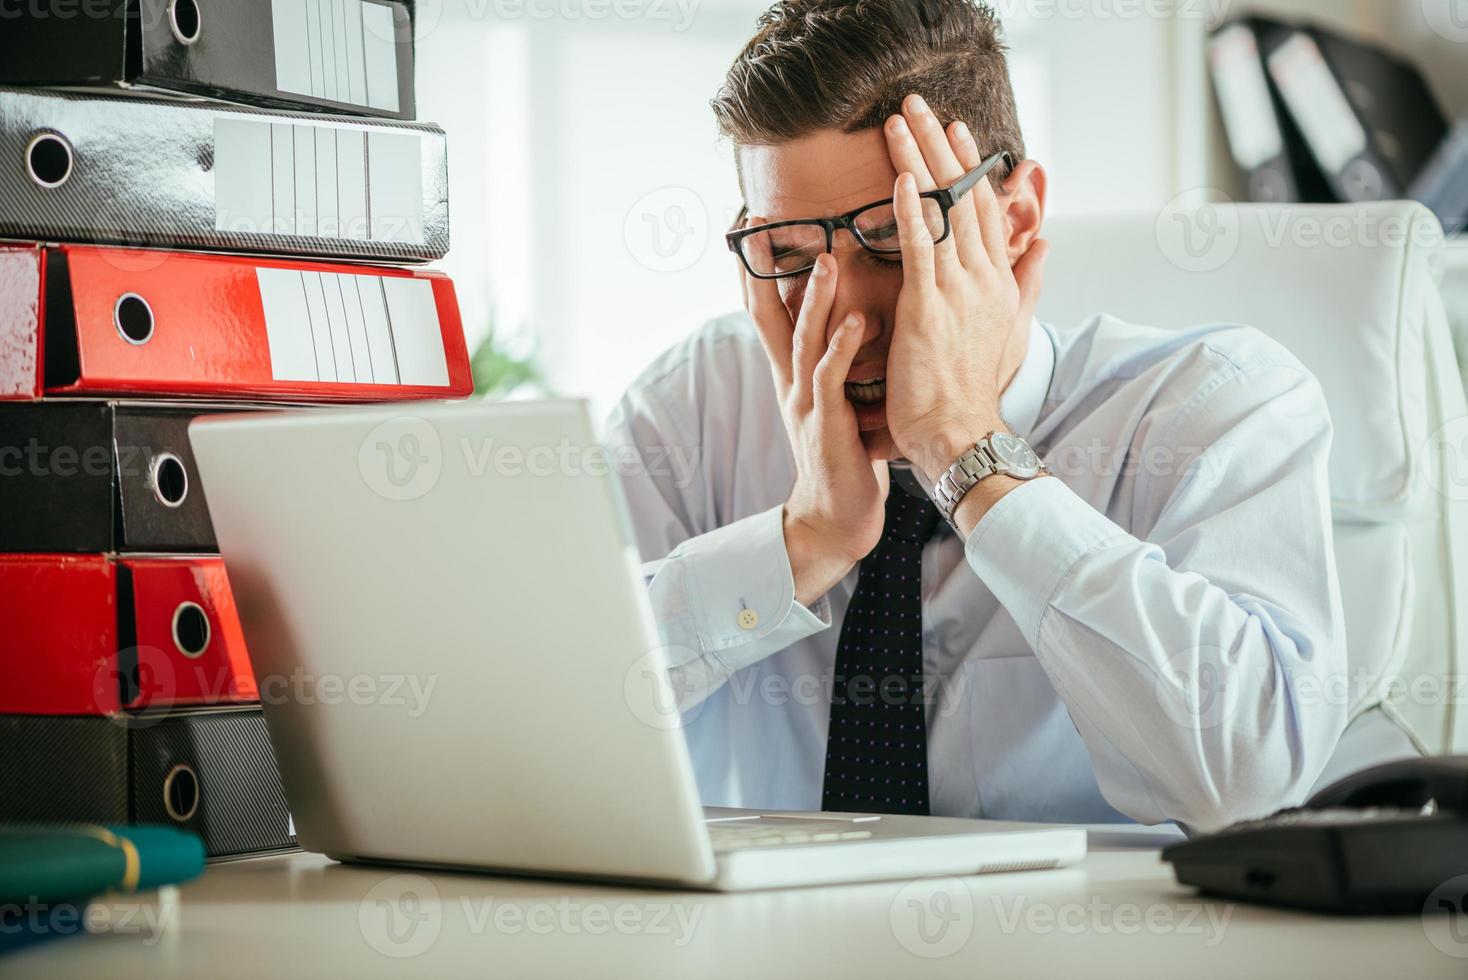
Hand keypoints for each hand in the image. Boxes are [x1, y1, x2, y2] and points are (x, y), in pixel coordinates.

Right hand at [741, 235, 888, 605]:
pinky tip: (856, 317)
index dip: (754, 266)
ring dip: (814, 297)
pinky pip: (832, 377)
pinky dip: (842, 345)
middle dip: (759, 269)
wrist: (836, 516)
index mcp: (792, 371)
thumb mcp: (836, 397)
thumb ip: (837, 357)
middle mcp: (790, 380)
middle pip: (768, 313)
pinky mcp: (826, 423)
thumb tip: (853, 312)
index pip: (767, 307)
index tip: (749, 223)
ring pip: (804, 338)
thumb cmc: (846, 454)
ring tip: (825, 255)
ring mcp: (805, 401)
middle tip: (756, 222)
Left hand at [881, 95, 1049, 481]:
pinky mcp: (928, 308)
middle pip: (962, 196)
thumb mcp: (1010, 330)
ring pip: (939, 211)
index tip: (955, 128)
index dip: (968, 165)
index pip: (983, 208)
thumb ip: (1027, 284)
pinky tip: (897, 179)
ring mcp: (957, 290)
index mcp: (997, 281)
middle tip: (916, 104)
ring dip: (916, 162)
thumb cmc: (973, 390)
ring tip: (896, 122)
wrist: (961, 433)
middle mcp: (982, 277)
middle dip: (937, 145)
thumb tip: (1046, 246)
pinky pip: (919, 249)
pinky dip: (910, 211)